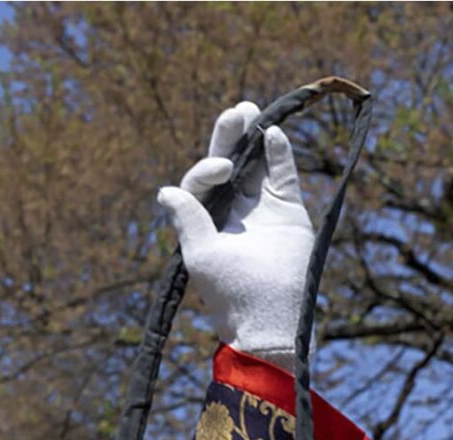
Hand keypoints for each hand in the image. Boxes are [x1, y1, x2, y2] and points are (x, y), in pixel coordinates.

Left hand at [156, 102, 313, 368]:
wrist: (269, 315)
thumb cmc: (229, 290)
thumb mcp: (200, 254)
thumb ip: (189, 220)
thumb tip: (167, 191)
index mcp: (205, 220)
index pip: (200, 183)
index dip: (205, 170)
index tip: (218, 171)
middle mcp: (230, 210)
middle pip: (227, 164)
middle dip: (228, 138)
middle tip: (235, 112)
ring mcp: (260, 208)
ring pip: (255, 164)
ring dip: (253, 138)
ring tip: (251, 111)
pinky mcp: (286, 210)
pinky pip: (282, 176)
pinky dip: (279, 155)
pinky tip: (273, 134)